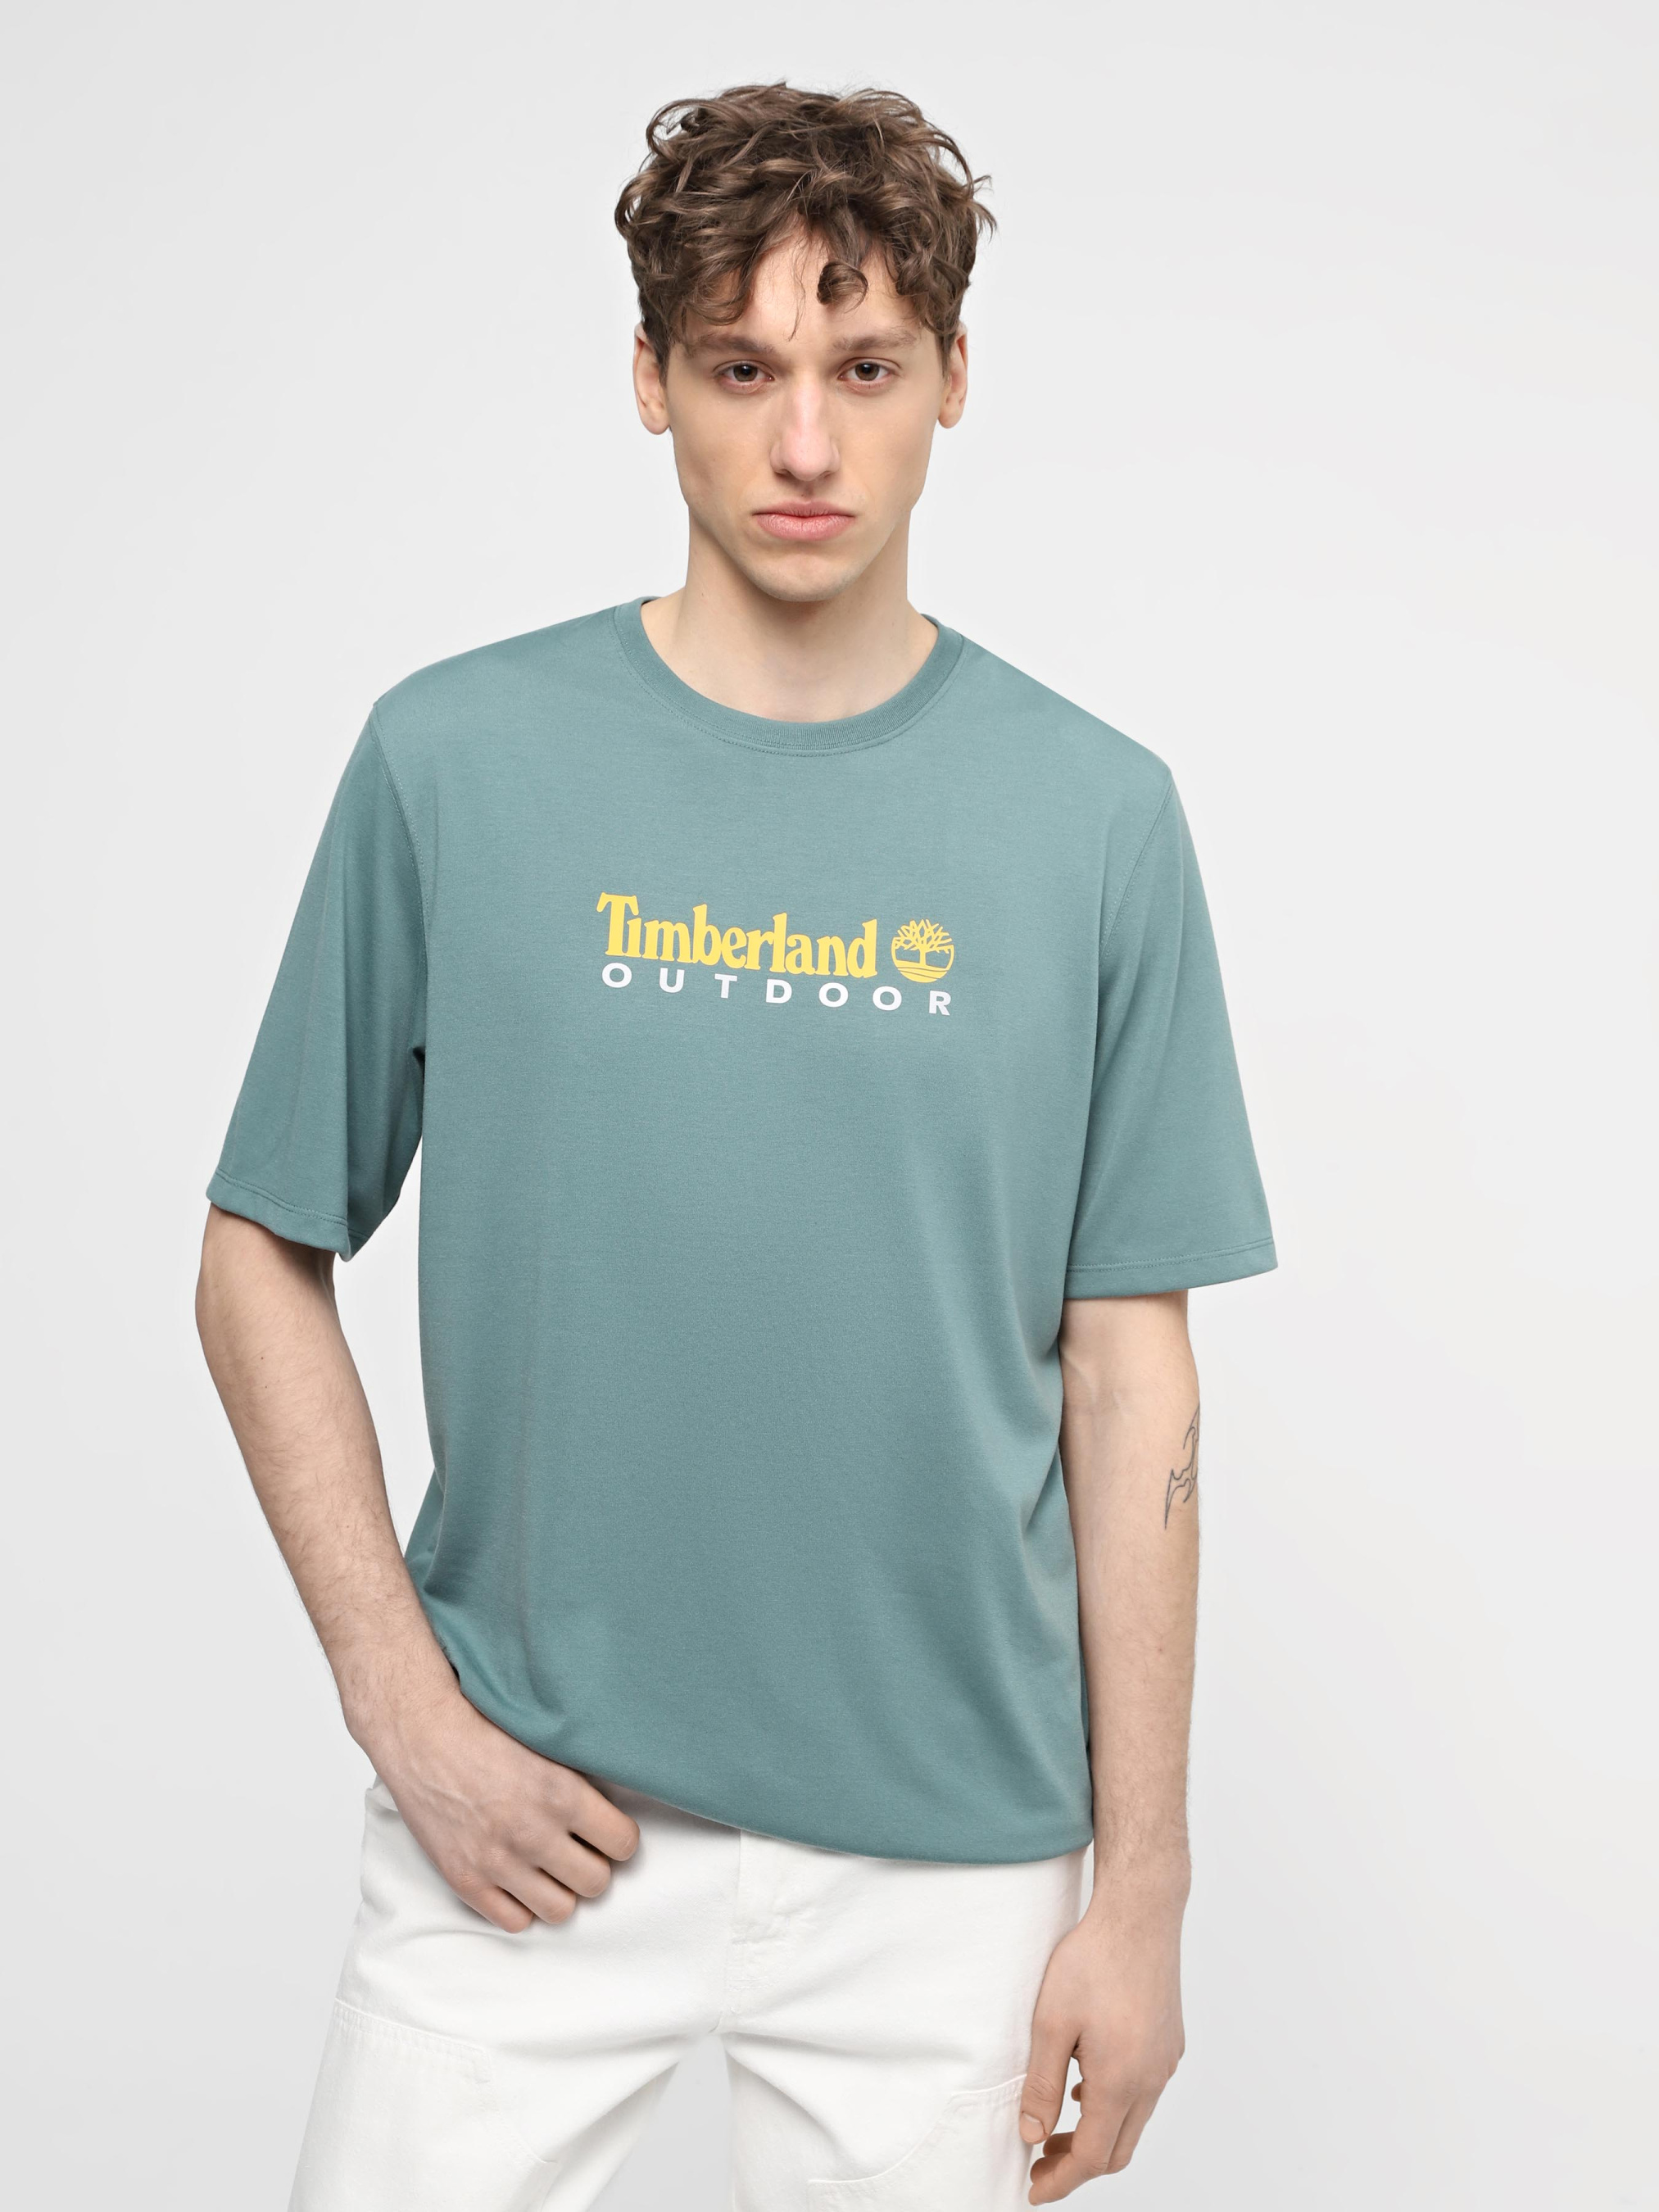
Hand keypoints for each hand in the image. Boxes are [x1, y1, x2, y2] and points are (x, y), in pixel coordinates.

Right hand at [360, 1684, 640, 1930]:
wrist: (421, 1736)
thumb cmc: (482, 1729)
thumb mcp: (545, 1744)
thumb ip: (579, 1783)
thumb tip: (611, 1810)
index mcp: (561, 1794)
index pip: (624, 1844)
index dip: (619, 1838)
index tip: (609, 1833)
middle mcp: (533, 1833)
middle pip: (597, 1882)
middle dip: (593, 1865)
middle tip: (579, 1850)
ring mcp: (498, 1862)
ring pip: (560, 1910)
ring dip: (560, 1890)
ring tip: (550, 1868)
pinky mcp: (466, 1880)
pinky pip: (514, 1921)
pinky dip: (521, 1905)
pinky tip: (517, 1879)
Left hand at [1020, 1872, 1187, 2200]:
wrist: (1141, 1913)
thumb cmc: (1092, 1960)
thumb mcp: (1050, 2022)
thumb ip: (1041, 2085)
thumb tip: (1030, 2136)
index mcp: (1121, 2082)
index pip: (1091, 2157)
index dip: (1060, 2180)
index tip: (1033, 2190)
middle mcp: (1151, 2080)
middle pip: (1117, 2149)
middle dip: (1078, 2164)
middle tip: (1040, 2159)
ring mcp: (1165, 2061)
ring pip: (1134, 2121)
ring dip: (1098, 2134)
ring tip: (1058, 2124)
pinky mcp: (1170, 2041)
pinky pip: (1145, 2092)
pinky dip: (1117, 2104)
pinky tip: (1089, 2083)